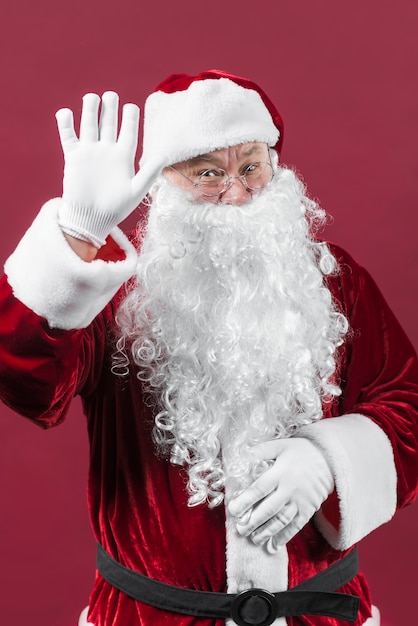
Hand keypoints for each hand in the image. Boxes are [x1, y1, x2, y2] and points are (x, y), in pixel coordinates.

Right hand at [56, 91, 161, 246]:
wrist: (91, 219)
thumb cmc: (116, 208)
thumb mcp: (137, 190)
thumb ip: (150, 172)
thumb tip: (164, 156)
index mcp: (124, 158)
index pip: (129, 133)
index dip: (130, 119)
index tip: (131, 106)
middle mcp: (107, 151)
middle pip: (109, 123)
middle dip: (109, 108)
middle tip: (111, 95)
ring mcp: (89, 152)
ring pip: (90, 125)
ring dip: (90, 110)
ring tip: (92, 98)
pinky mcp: (73, 157)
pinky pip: (68, 136)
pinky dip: (66, 123)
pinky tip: (66, 113)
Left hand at [228, 438, 333, 550]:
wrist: (330, 459)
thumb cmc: (301, 451)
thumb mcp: (281, 445)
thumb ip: (261, 450)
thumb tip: (242, 454)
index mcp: (280, 472)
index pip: (259, 489)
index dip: (245, 501)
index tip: (233, 511)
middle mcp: (289, 489)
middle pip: (269, 509)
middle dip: (253, 521)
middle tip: (240, 530)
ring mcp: (300, 501)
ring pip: (281, 520)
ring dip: (266, 532)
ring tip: (254, 539)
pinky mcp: (309, 509)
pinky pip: (296, 526)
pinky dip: (284, 537)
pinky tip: (273, 546)